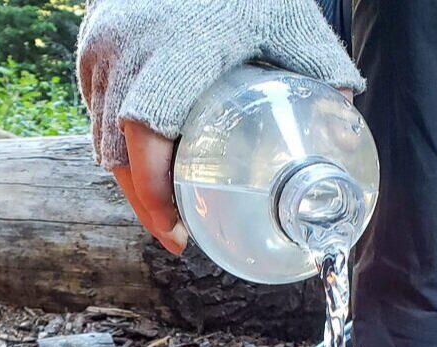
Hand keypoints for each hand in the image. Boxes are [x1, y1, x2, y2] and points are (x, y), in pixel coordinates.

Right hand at [77, 0, 364, 252]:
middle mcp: (126, 54)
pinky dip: (120, 149)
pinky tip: (148, 168)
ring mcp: (101, 54)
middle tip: (177, 236)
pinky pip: (99, 117)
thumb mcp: (286, 16)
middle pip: (118, 154)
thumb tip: (346, 112)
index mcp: (172, 50)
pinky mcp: (90, 54)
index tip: (175, 227)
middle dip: (145, 203)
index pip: (145, 135)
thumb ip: (316, 62)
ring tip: (166, 211)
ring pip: (104, 141)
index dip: (153, 192)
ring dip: (132, 181)